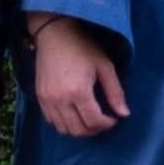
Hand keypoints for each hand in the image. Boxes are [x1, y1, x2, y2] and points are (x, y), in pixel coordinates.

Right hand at [32, 16, 129, 138]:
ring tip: (88, 119)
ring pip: (63, 129)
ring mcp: (47, 99)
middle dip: (94, 130)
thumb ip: (115, 92)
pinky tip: (73, 113)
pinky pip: (51, 120)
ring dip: (78, 129)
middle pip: (78, 130)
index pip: (94, 121)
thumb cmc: (82, 47)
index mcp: (78, 91)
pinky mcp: (39, 97)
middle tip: (102, 122)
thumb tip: (124, 114)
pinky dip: (64, 123)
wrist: (53, 34)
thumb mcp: (104, 66)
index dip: (107, 124)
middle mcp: (60, 99)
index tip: (113, 118)